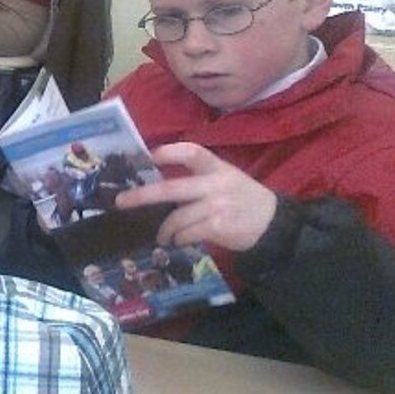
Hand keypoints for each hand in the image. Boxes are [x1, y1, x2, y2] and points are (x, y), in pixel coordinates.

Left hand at [114, 142, 276, 251]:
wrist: (273, 223)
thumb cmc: (243, 199)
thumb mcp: (226, 178)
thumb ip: (198, 177)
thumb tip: (156, 184)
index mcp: (217, 167)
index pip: (191, 152)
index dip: (168, 153)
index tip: (148, 156)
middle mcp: (215, 184)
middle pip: (171, 188)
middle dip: (142, 196)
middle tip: (121, 202)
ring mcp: (217, 206)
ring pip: (176, 218)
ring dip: (164, 230)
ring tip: (162, 236)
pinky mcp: (218, 227)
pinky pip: (187, 234)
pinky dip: (179, 239)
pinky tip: (179, 241)